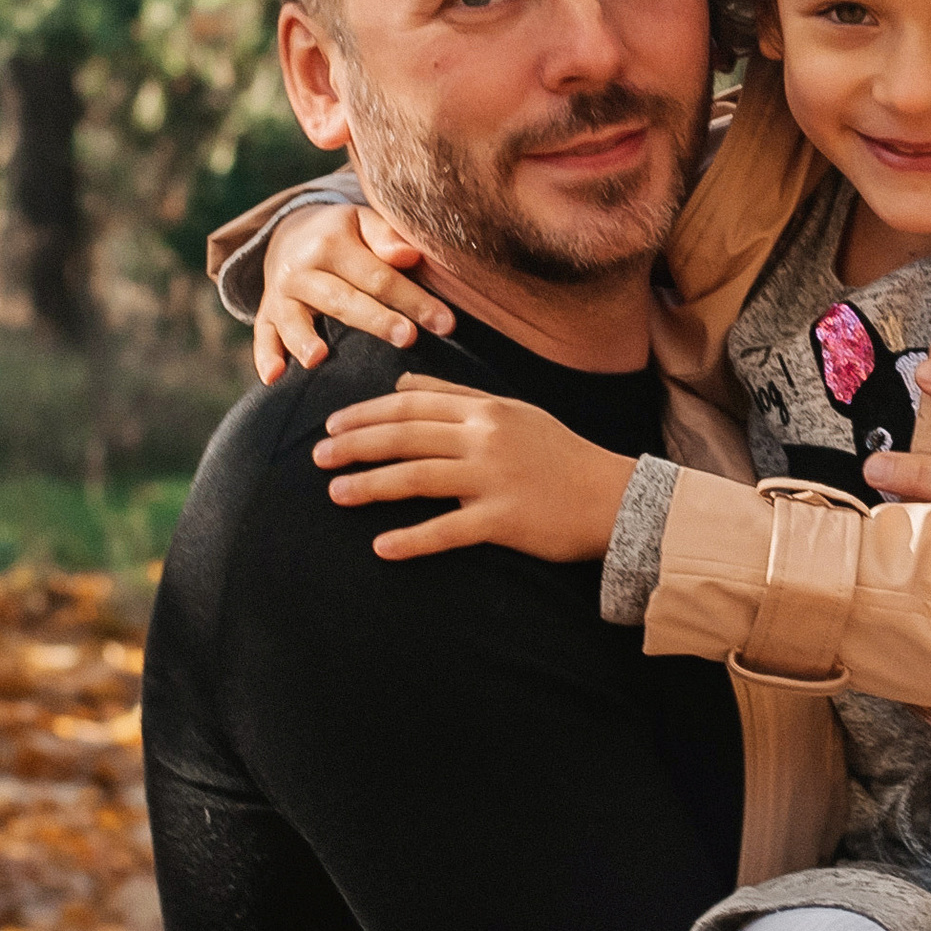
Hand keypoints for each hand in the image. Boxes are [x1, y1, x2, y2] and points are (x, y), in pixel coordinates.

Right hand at [254, 199, 456, 384]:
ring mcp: (280, 294)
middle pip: (342, 299)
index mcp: (332, 243)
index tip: (445, 323)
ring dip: (304, 340)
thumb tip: (409, 255)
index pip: (378, 276)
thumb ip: (386, 237)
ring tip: (319, 358)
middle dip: (376, 320)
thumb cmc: (344, 234)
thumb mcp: (364, 222)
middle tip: (407, 338)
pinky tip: (274, 376)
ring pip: (295, 319)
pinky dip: (265, 357)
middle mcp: (301, 268)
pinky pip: (262, 336)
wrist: (292, 233)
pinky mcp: (267, 313)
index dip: (413, 300)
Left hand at [317, 375, 635, 561]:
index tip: (330, 424)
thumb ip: (456, 397)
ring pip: (418, 478)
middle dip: (355, 445)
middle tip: (317, 457)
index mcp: (485, 410)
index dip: (365, 414)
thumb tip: (400, 383)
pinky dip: (413, 539)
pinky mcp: (505, 519)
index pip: (410, 405)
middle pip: (405, 437)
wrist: (613, 497)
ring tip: (335, 494)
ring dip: (370, 485)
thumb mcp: (512, 412)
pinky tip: (381, 547)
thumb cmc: (559, 454)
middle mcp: (485, 438)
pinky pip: (449, 530)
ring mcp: (495, 478)